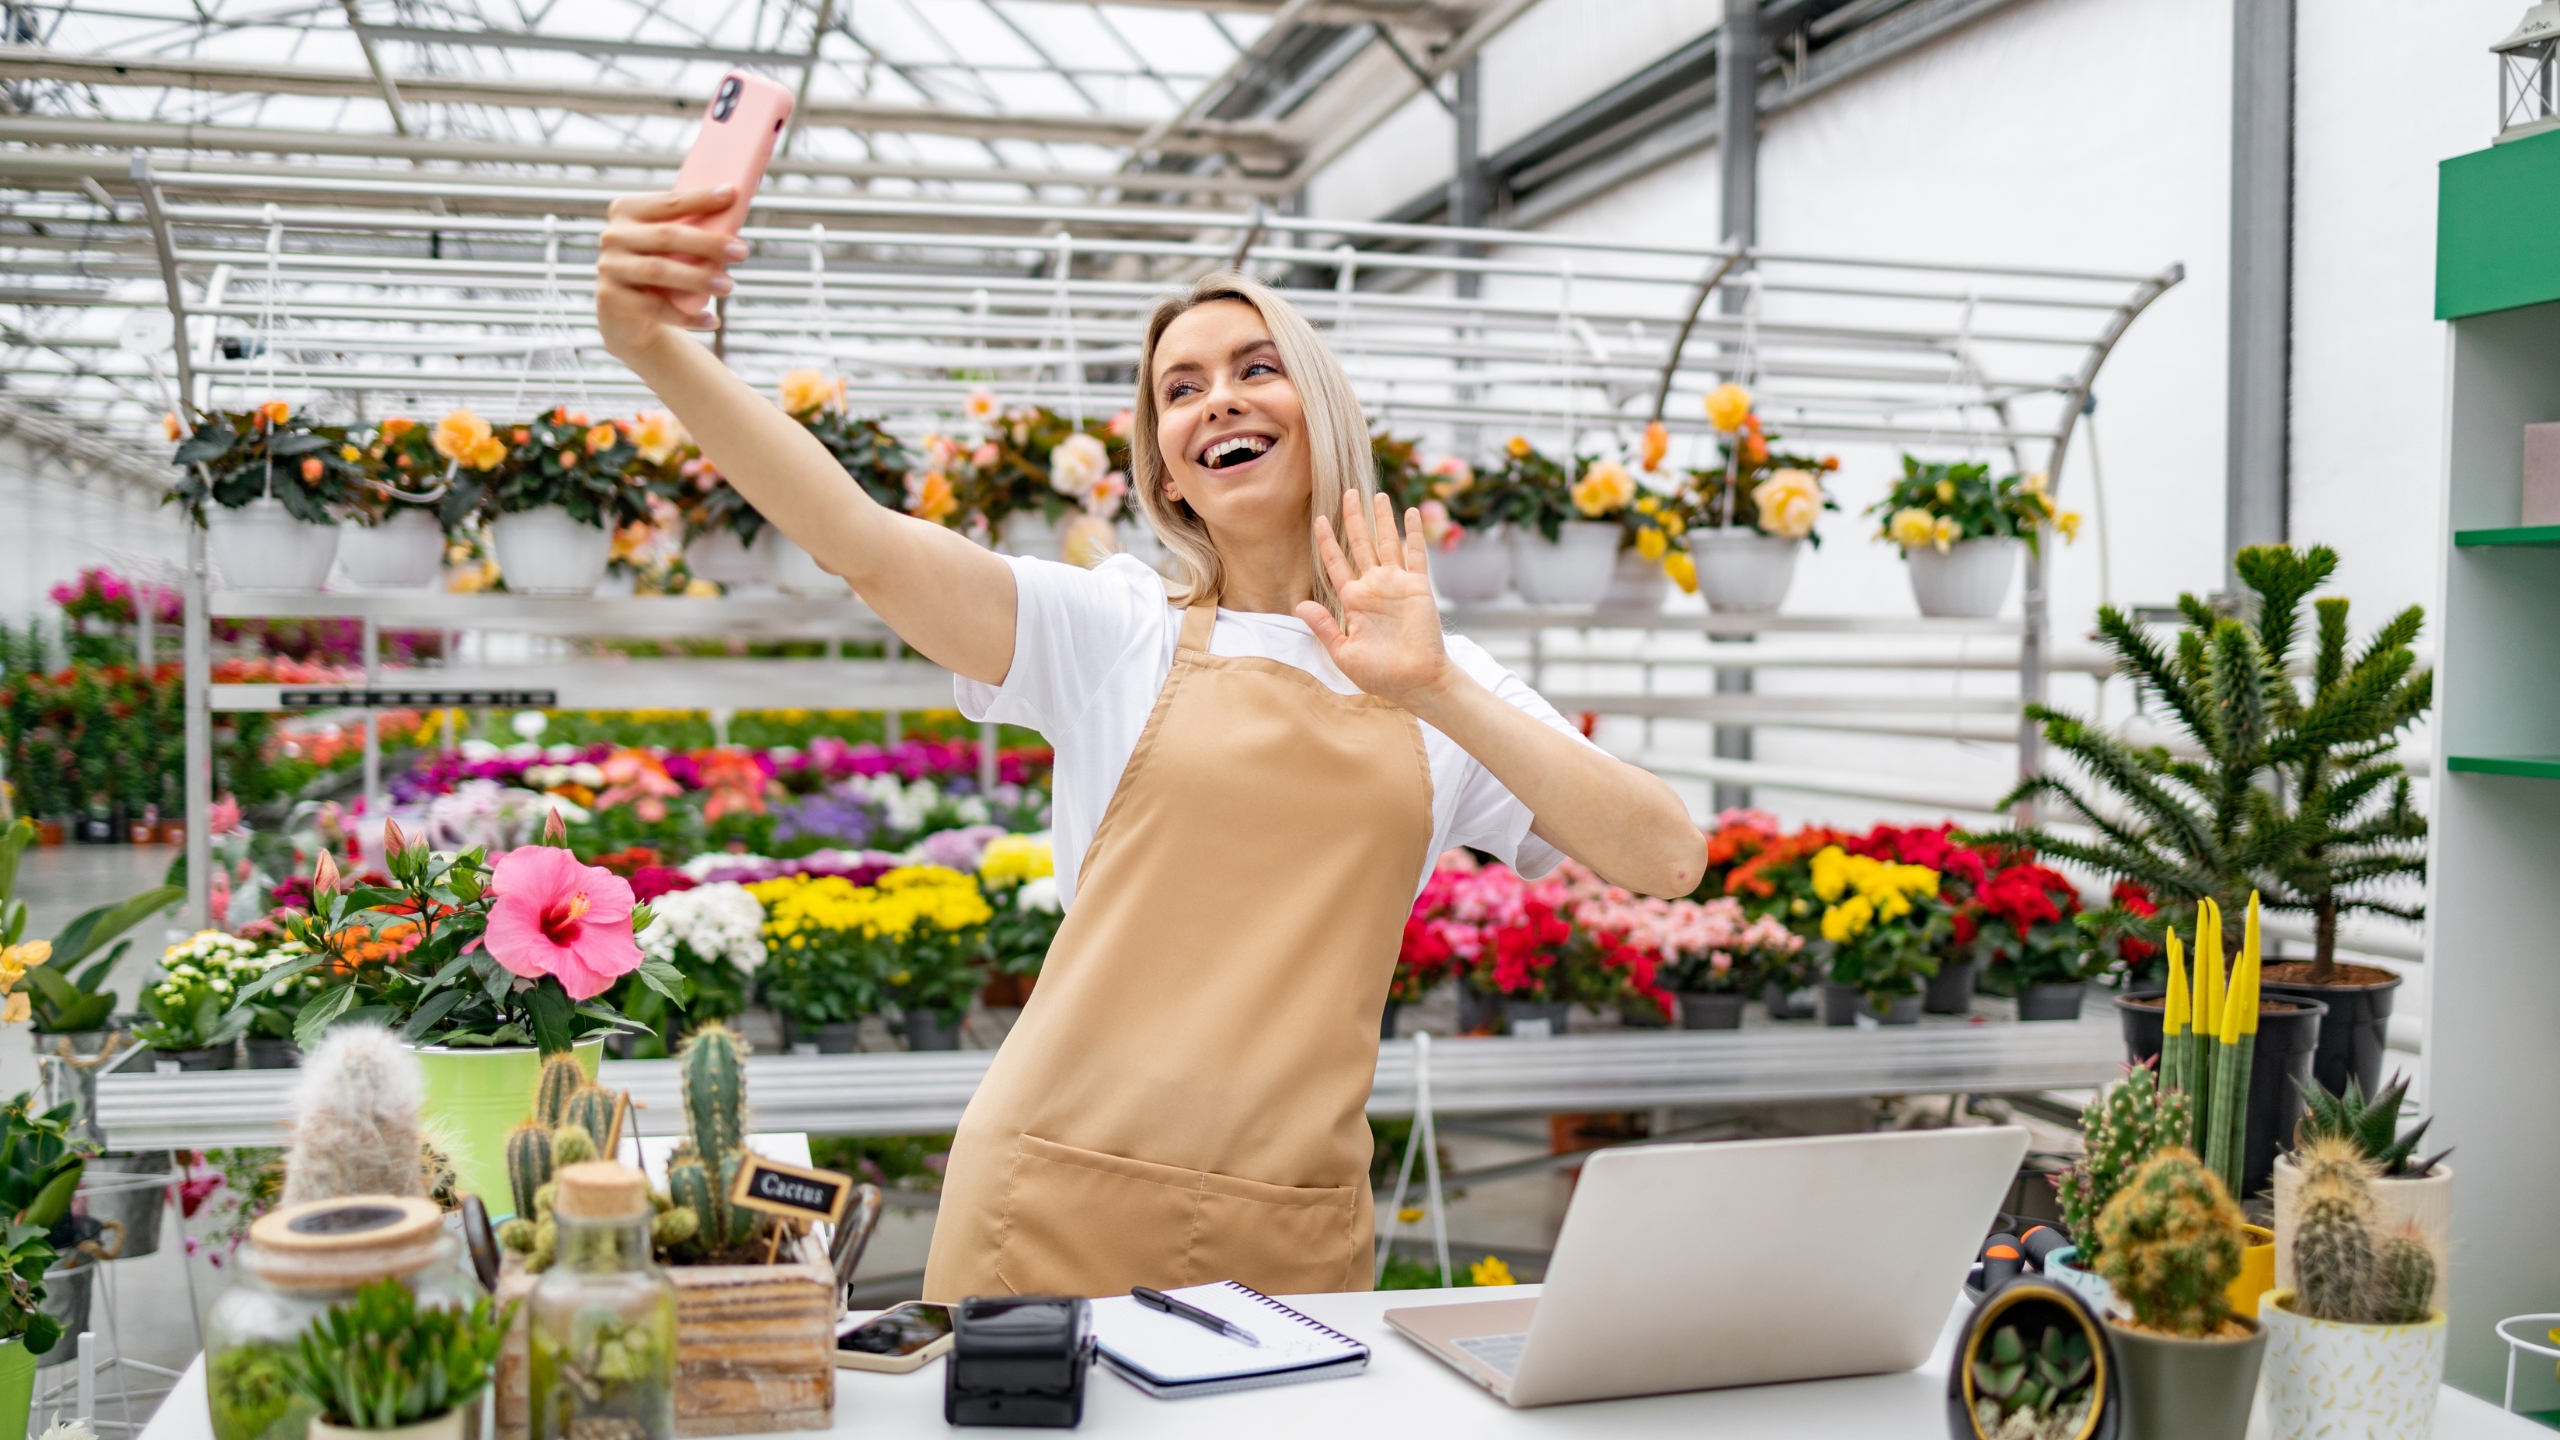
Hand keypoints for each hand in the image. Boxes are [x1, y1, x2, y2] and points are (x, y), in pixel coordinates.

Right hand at [596, 189, 745, 359]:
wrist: (627, 314)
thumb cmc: (659, 269)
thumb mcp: (669, 246)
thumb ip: (690, 228)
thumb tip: (737, 211)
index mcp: (626, 211)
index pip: (668, 203)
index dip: (700, 199)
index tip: (732, 195)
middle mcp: (613, 236)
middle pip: (666, 236)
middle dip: (708, 243)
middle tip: (742, 251)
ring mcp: (609, 267)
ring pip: (659, 270)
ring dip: (698, 278)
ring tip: (729, 286)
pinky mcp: (611, 298)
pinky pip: (655, 308)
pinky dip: (687, 316)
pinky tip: (713, 320)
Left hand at [1296, 492, 1454, 710]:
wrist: (1415, 681)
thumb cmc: (1379, 674)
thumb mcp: (1343, 652)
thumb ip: (1323, 627)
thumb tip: (1299, 605)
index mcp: (1353, 601)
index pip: (1335, 563)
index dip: (1326, 541)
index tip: (1317, 519)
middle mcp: (1373, 587)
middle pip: (1360, 544)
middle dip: (1353, 518)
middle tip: (1348, 492)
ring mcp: (1396, 584)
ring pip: (1387, 542)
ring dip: (1382, 519)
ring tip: (1377, 495)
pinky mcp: (1418, 586)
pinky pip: (1416, 554)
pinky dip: (1413, 533)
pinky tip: (1410, 513)